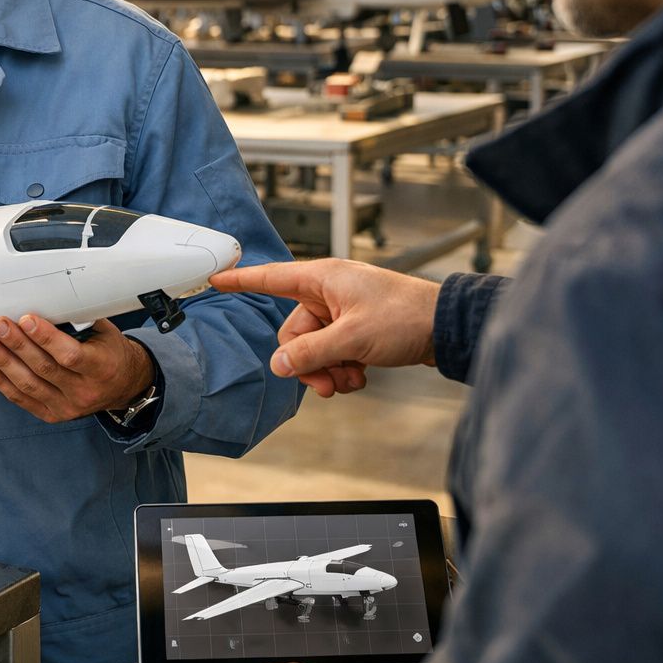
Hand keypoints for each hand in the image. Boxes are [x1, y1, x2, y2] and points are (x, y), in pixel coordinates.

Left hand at [0, 315, 152, 422]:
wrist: (123, 385)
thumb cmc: (110, 352)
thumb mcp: (104, 332)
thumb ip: (79, 320)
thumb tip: (47, 301)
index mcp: (102, 368)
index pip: (70, 354)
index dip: (45, 338)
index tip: (26, 319)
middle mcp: (85, 391)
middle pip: (44, 368)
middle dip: (16, 345)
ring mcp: (67, 407)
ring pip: (28, 385)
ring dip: (3, 362)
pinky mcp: (52, 415)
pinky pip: (22, 399)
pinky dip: (0, 382)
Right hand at [209, 259, 439, 397]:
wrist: (448, 328)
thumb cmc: (405, 317)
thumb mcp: (352, 338)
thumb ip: (310, 353)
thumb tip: (278, 366)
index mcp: (323, 279)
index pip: (270, 277)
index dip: (241, 280)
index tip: (214, 279)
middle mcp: (329, 292)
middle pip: (294, 332)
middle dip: (308, 362)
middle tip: (326, 384)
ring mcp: (343, 311)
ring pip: (314, 348)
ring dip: (327, 370)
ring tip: (349, 382)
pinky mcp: (357, 328)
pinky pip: (333, 352)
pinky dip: (342, 368)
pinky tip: (360, 377)